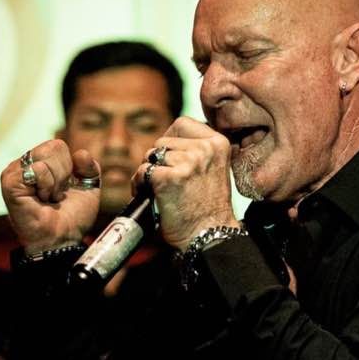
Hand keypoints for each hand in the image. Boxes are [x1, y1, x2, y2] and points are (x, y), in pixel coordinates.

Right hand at [0, 139, 100, 254]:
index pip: (58, 146)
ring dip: (55, 183)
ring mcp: (15, 172)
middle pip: (54, 146)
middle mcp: (25, 164)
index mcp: (40, 163)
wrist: (62, 239)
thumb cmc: (72, 218)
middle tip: (55, 195)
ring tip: (47, 198)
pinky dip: (46, 185)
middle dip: (64, 174)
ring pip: (45, 155)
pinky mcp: (10, 181)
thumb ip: (90, 168)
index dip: (69, 168)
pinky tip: (39, 199)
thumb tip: (80, 153)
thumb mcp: (88, 189)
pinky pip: (37, 169)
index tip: (65, 190)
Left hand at [132, 117, 239, 250]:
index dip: (171, 140)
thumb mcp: (213, 169)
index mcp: (218, 143)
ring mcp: (187, 162)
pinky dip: (139, 184)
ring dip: (148, 173)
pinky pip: (142, 172)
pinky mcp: (168, 178)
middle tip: (164, 180)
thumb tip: (169, 139)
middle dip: (158, 160)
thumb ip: (197, 151)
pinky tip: (150, 196)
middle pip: (163, 141)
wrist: (209, 235)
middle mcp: (204, 149)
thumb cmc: (208, 207)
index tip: (171, 158)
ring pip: (151, 156)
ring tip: (158, 190)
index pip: (182, 124)